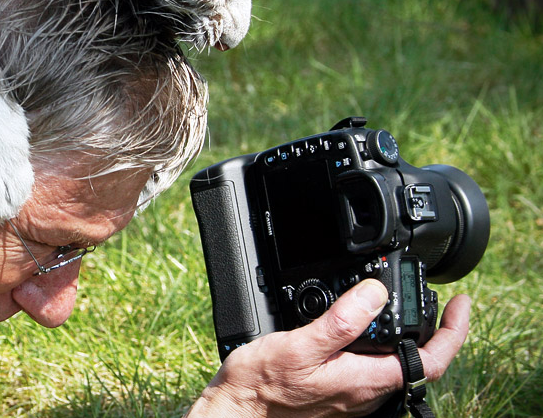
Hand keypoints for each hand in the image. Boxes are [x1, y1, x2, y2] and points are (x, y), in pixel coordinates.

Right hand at [187, 278, 471, 417]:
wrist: (240, 408)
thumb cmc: (263, 384)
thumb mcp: (301, 344)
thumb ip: (342, 320)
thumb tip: (376, 293)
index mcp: (366, 380)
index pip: (431, 360)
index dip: (453, 331)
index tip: (460, 303)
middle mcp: (366, 392)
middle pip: (420, 363)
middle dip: (436, 331)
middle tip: (438, 300)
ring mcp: (354, 394)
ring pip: (398, 365)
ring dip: (409, 337)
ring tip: (407, 308)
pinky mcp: (339, 392)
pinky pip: (374, 367)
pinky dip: (383, 344)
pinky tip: (365, 327)